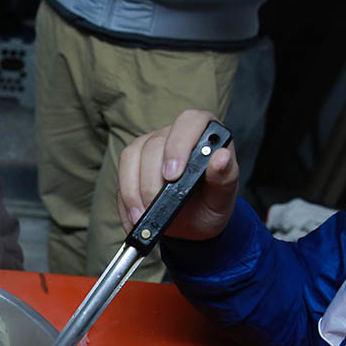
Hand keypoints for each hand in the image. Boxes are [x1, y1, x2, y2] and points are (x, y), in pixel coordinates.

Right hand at [117, 109, 240, 240]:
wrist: (193, 222)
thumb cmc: (211, 202)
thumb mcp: (223, 195)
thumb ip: (225, 176)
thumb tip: (221, 157)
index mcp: (203, 132)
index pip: (189, 122)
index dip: (178, 146)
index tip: (173, 176)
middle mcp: (173, 134)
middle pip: (154, 145)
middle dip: (151, 180)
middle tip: (155, 207)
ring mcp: (149, 147)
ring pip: (131, 157)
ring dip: (133, 191)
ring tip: (141, 217)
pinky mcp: (132, 164)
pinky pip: (120, 177)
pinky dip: (124, 202)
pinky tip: (133, 220)